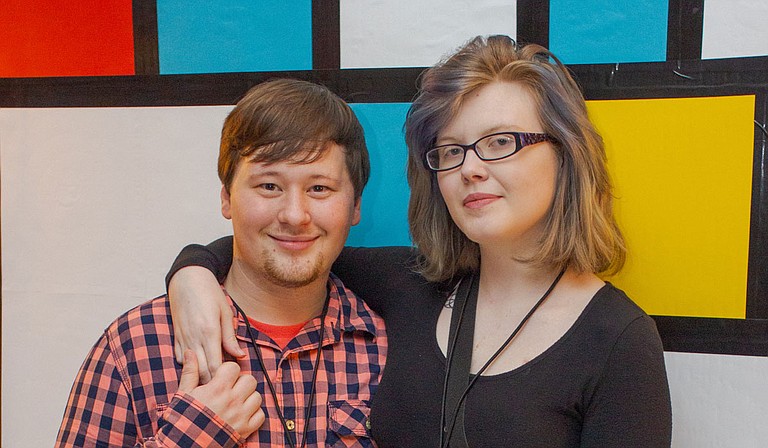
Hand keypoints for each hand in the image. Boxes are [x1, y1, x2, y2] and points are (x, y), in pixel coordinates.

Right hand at [170, 266, 243, 382]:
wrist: (187, 279)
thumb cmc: (209, 293)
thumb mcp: (226, 312)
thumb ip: (230, 337)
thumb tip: (240, 356)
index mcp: (209, 332)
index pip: (216, 366)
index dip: (224, 378)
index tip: (233, 384)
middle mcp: (194, 338)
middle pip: (202, 371)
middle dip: (213, 383)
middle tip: (224, 390)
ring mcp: (183, 338)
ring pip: (191, 368)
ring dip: (201, 377)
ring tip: (213, 384)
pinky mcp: (176, 336)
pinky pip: (180, 358)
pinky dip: (189, 366)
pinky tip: (198, 368)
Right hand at [178, 350, 264, 437]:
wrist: (186, 446)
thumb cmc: (184, 419)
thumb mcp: (184, 394)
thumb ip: (190, 372)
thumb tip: (190, 352)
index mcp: (217, 389)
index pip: (234, 368)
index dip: (229, 370)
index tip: (223, 377)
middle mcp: (232, 400)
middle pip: (249, 380)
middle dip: (241, 382)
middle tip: (231, 389)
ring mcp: (241, 416)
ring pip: (257, 397)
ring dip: (249, 398)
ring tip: (237, 402)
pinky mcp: (246, 430)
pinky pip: (260, 415)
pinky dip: (254, 414)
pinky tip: (243, 414)